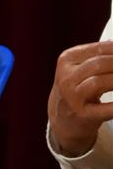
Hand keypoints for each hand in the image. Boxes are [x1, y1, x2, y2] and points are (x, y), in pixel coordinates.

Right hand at [47, 40, 112, 155]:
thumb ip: (99, 56)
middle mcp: (66, 77)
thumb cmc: (77, 91)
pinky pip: (105, 108)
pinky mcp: (82, 115)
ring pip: (100, 82)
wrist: (64, 120)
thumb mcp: (81, 69)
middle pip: (100, 64)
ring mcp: (72, 97)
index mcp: (67, 60)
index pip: (99, 49)